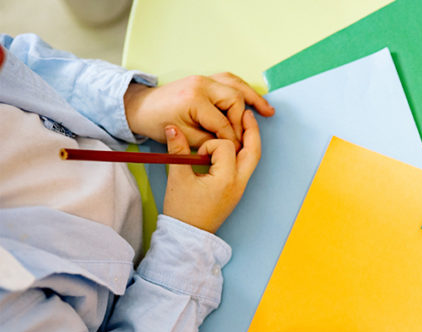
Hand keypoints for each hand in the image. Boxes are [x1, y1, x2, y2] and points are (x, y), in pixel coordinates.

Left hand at [124, 73, 274, 148]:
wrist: (141, 107)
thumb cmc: (158, 123)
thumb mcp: (183, 138)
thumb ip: (210, 141)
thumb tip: (232, 144)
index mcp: (194, 99)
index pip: (223, 122)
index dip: (232, 139)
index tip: (236, 151)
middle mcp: (201, 84)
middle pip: (234, 99)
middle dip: (243, 119)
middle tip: (248, 135)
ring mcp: (203, 79)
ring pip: (236, 85)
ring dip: (253, 97)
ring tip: (268, 110)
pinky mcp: (204, 79)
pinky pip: (229, 80)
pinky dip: (243, 89)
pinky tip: (253, 98)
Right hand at [162, 110, 260, 232]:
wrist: (190, 236)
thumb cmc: (183, 211)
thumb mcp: (178, 178)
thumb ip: (177, 150)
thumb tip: (172, 127)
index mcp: (226, 179)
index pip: (225, 147)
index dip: (210, 144)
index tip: (197, 154)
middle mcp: (239, 183)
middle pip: (253, 151)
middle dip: (251, 131)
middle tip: (246, 112)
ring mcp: (240, 187)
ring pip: (252, 159)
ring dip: (249, 141)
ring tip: (244, 124)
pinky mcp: (237, 190)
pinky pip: (245, 166)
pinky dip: (243, 153)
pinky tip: (235, 144)